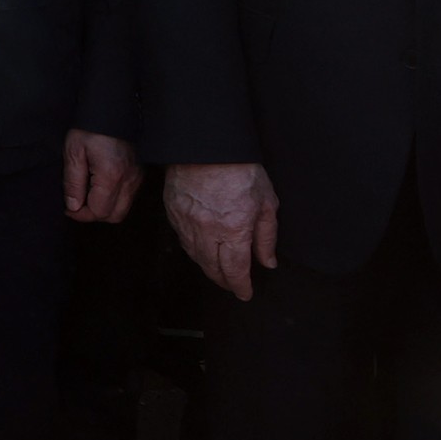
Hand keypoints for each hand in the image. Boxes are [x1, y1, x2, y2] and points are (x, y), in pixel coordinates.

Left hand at [63, 128, 141, 223]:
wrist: (112, 109)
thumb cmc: (90, 128)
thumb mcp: (73, 152)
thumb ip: (73, 182)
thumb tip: (73, 206)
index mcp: (111, 175)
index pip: (99, 211)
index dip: (80, 214)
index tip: (68, 208)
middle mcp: (129, 180)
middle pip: (114, 216)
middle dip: (93, 215)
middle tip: (76, 204)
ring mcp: (137, 177)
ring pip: (123, 209)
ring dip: (104, 208)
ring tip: (86, 195)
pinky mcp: (139, 173)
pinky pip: (128, 197)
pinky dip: (113, 200)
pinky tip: (98, 187)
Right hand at [166, 162, 279, 299]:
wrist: (206, 146)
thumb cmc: (240, 170)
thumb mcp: (266, 202)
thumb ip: (266, 236)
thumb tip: (267, 261)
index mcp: (234, 230)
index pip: (236, 269)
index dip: (241, 286)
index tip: (245, 293)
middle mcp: (207, 231)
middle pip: (213, 268)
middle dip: (225, 281)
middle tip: (233, 285)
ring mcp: (187, 222)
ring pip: (196, 257)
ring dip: (209, 269)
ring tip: (219, 272)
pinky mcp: (173, 212)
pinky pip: (183, 240)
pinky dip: (194, 251)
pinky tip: (201, 251)